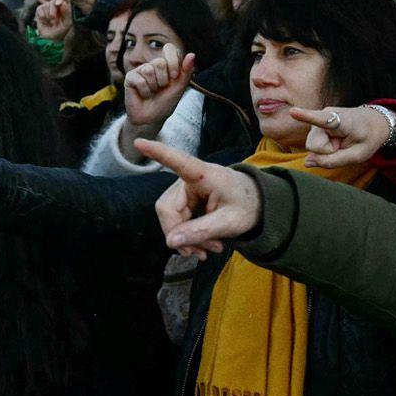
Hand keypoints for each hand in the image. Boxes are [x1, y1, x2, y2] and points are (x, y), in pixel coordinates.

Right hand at [34, 0, 72, 40]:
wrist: (51, 38)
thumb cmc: (61, 30)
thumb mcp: (67, 22)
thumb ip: (66, 12)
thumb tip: (63, 3)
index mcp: (65, 5)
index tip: (58, 4)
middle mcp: (56, 3)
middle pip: (53, 1)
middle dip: (53, 12)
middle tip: (54, 20)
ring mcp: (47, 6)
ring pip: (46, 5)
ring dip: (48, 15)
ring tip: (51, 22)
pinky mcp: (40, 9)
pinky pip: (40, 9)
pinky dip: (42, 16)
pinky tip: (45, 21)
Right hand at [122, 44, 195, 132]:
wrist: (152, 119)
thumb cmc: (165, 102)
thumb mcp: (179, 88)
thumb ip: (186, 71)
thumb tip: (192, 54)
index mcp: (167, 64)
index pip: (170, 49)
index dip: (173, 61)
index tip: (175, 76)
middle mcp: (153, 65)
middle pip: (159, 62)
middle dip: (163, 80)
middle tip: (161, 88)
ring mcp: (141, 70)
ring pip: (149, 70)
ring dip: (153, 86)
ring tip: (152, 92)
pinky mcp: (130, 77)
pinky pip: (139, 80)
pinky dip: (144, 91)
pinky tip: (143, 95)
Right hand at [137, 139, 262, 260]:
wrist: (256, 205)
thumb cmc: (247, 206)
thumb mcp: (230, 223)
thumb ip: (201, 231)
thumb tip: (170, 242)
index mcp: (204, 175)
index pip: (178, 161)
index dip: (158, 153)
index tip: (139, 142)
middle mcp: (190, 179)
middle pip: (167, 208)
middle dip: (180, 234)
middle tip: (201, 253)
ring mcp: (185, 190)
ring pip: (170, 218)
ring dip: (186, 239)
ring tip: (208, 250)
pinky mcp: (185, 200)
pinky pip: (176, 221)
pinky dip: (188, 237)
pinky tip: (203, 246)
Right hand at [291, 104, 395, 168]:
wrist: (373, 121)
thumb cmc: (367, 138)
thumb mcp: (358, 155)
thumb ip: (334, 161)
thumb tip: (308, 162)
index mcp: (342, 121)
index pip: (322, 120)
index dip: (306, 117)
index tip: (292, 111)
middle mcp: (326, 114)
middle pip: (314, 146)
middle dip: (327, 152)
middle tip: (343, 145)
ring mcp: (319, 117)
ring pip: (312, 146)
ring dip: (327, 149)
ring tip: (341, 141)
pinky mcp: (315, 122)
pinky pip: (314, 143)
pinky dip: (325, 146)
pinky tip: (335, 139)